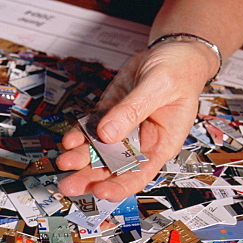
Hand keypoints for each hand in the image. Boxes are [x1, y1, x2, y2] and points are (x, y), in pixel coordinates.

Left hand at [55, 40, 214, 201]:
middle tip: (68, 184)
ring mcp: (122, 128)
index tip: (99, 191)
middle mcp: (139, 141)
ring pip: (97, 150)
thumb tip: (107, 134)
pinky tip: (68, 139)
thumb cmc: (179, 71)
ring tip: (63, 161)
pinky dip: (78, 135)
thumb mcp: (160, 87)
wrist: (173, 51)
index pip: (139, 174)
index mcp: (161, 143)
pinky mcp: (108, 113)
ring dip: (79, 158)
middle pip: (112, 168)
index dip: (119, 186)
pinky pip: (90, 129)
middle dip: (89, 177)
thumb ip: (133, 110)